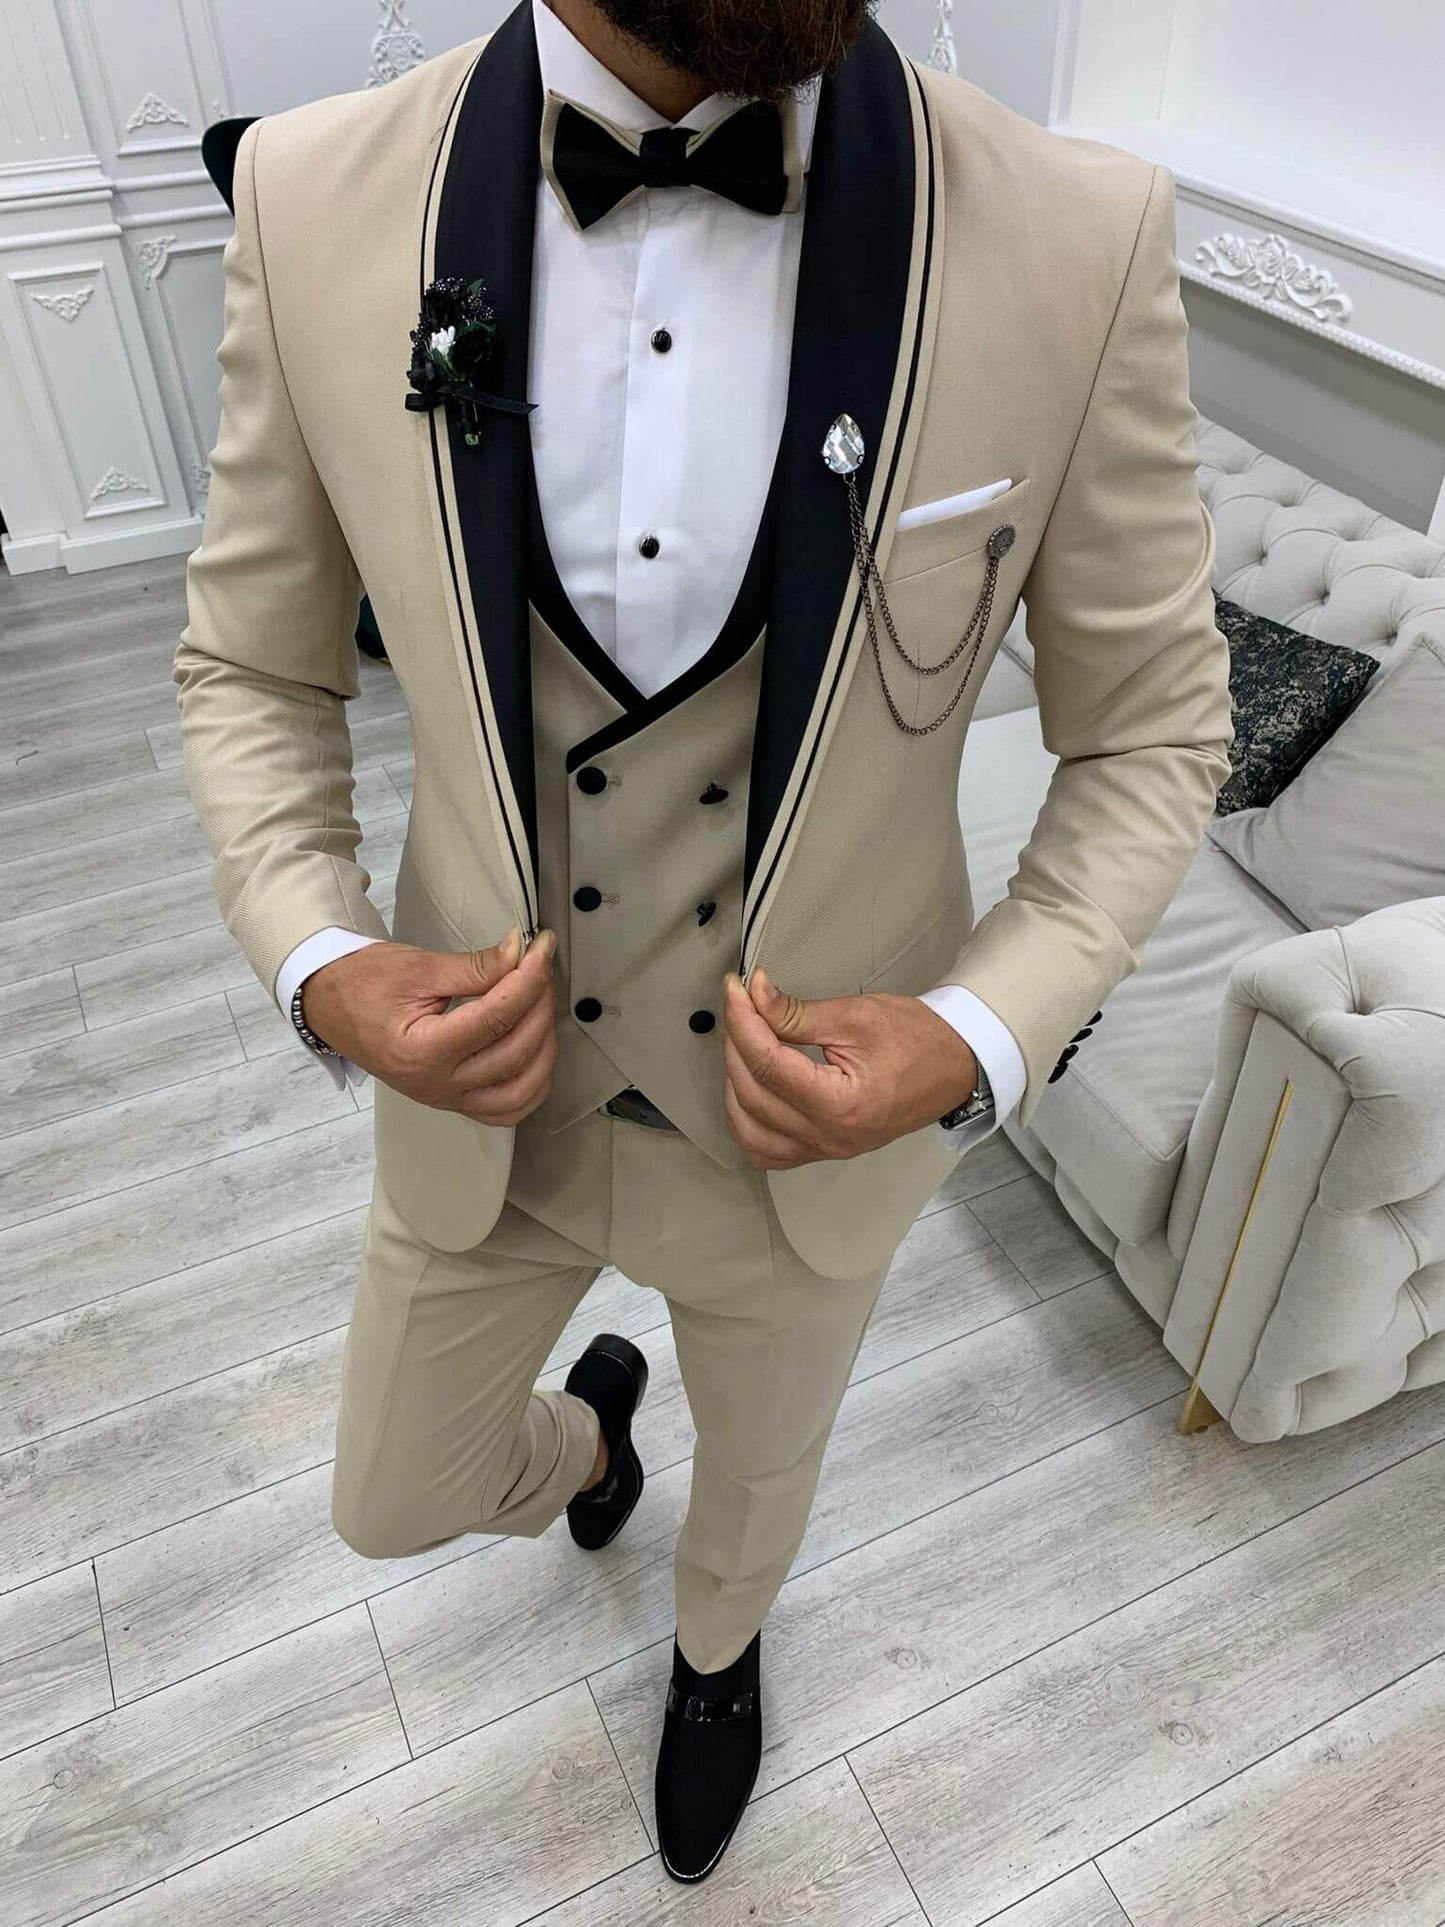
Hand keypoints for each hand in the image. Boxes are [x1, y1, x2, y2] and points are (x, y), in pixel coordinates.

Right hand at [302, 927, 558, 1124]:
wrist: (328, 1004)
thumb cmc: (364, 983)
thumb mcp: (419, 968)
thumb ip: (476, 966)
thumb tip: (521, 953)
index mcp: (422, 1051)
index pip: (496, 1016)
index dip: (529, 978)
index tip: (541, 948)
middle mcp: (435, 1085)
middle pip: (515, 1051)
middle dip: (539, 1004)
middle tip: (540, 968)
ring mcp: (445, 1099)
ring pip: (520, 1091)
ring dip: (544, 1048)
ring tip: (540, 1005)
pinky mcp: (451, 1102)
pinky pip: (505, 1111)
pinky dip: (531, 1085)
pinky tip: (537, 1052)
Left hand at [722, 968, 979, 1169]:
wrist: (956, 1067)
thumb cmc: (918, 1039)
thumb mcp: (857, 1017)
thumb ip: (797, 1013)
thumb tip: (754, 995)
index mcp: (842, 1106)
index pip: (769, 1065)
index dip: (743, 1022)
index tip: (736, 989)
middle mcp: (830, 1137)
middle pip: (753, 1094)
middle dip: (736, 1044)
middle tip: (740, 1004)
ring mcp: (826, 1150)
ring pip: (750, 1130)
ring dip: (734, 1085)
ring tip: (742, 1042)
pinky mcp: (825, 1150)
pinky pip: (768, 1151)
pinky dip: (747, 1122)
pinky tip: (748, 1089)